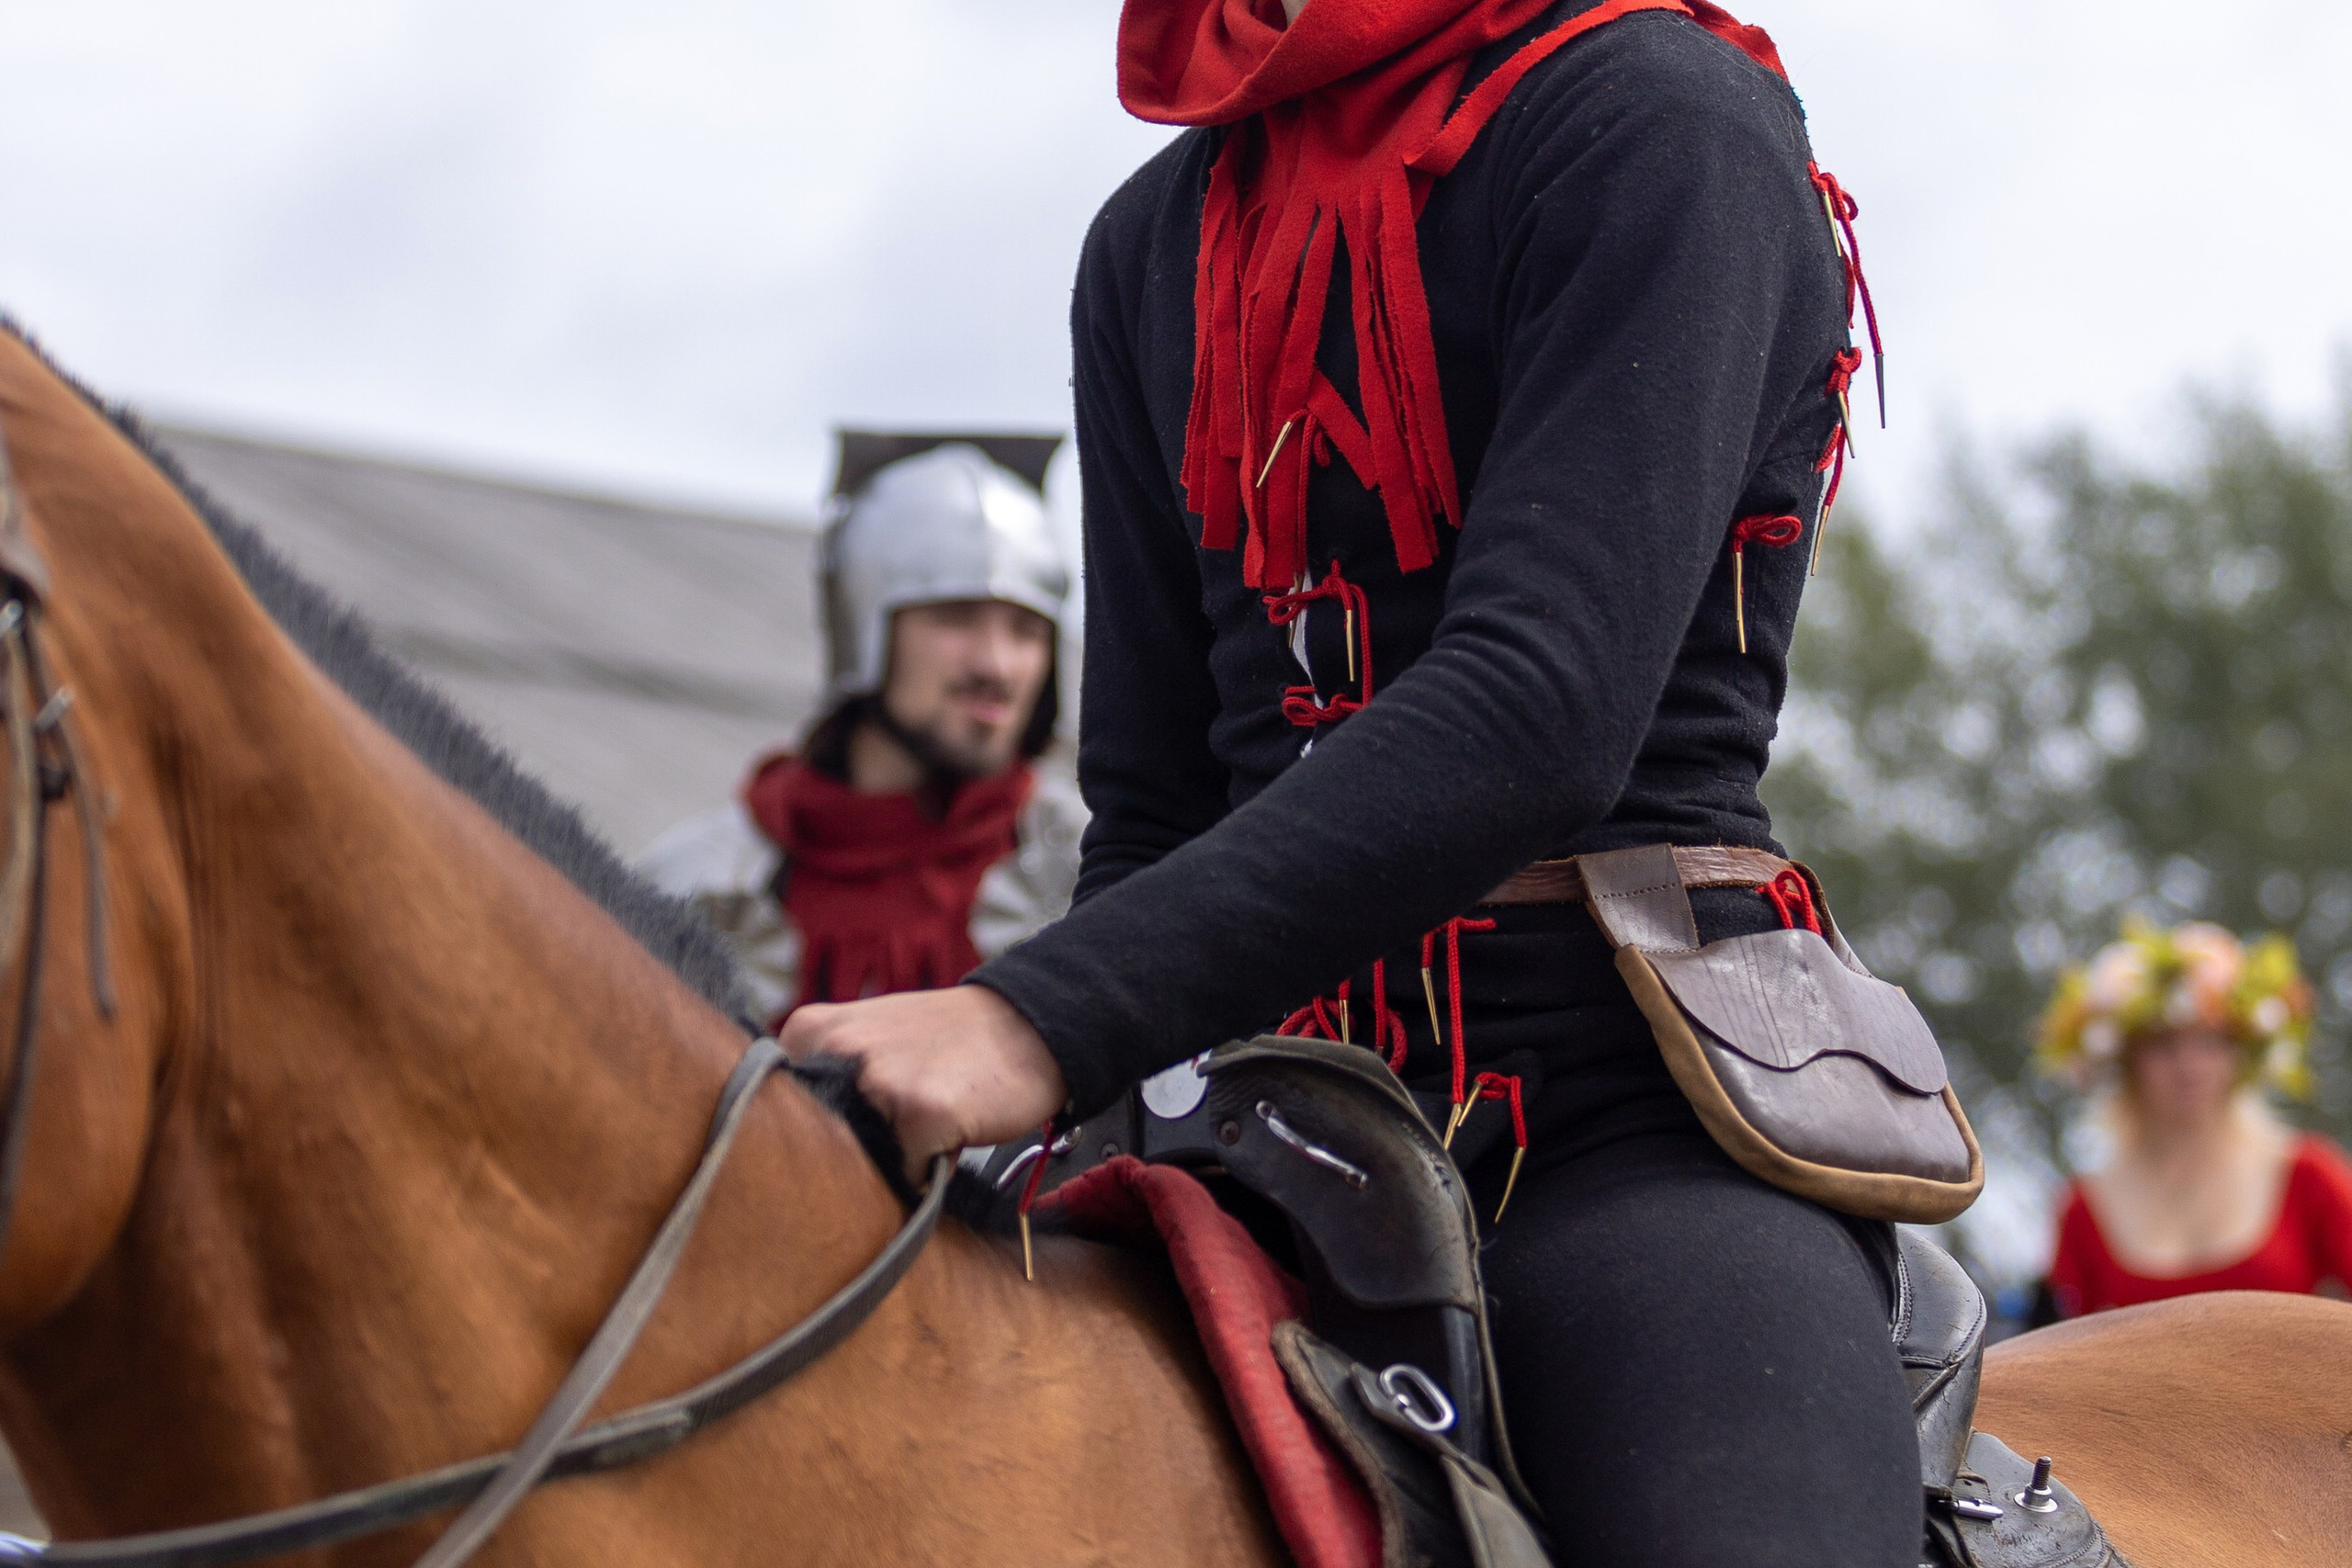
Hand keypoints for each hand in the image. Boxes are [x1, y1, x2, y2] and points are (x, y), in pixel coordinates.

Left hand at [779, 985, 1068, 1184]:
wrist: (1031, 1026)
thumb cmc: (946, 1045)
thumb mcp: (866, 1042)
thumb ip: (820, 1083)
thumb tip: (778, 1158)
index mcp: (809, 1030)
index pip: (780, 1118)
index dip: (823, 1132)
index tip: (859, 1116)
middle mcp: (834, 1048)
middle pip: (818, 1146)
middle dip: (855, 1152)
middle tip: (900, 1118)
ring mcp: (876, 1079)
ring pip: (862, 1165)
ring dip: (895, 1159)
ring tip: (929, 1117)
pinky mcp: (920, 1111)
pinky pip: (909, 1176)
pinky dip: (931, 1168)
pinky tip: (954, 1128)